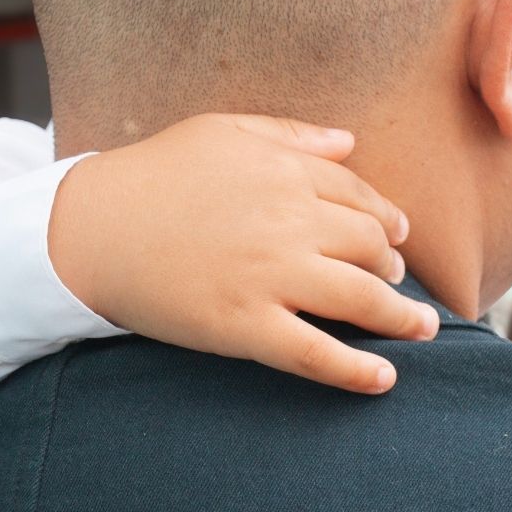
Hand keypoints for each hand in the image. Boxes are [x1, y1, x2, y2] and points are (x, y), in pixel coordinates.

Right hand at [48, 113, 439, 393]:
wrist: (89, 228)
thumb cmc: (152, 175)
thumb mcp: (221, 131)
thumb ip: (290, 134)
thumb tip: (349, 140)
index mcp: (285, 172)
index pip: (358, 197)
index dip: (386, 219)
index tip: (398, 238)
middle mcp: (289, 222)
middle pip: (369, 248)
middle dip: (394, 268)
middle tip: (399, 283)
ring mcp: (271, 277)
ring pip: (360, 299)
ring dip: (402, 318)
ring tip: (422, 330)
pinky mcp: (246, 327)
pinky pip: (316, 353)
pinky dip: (356, 370)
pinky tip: (385, 379)